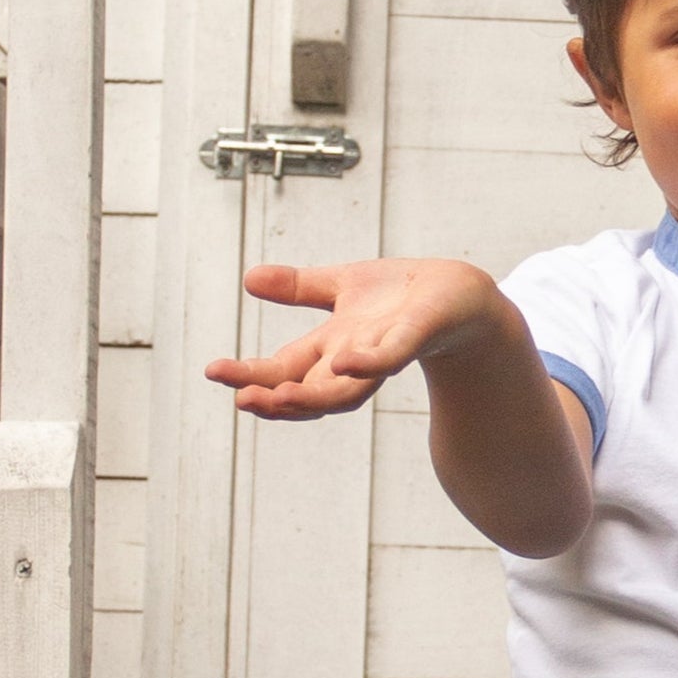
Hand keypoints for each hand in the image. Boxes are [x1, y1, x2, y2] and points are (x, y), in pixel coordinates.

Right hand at [206, 256, 505, 418]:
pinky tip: (345, 363)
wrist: (463, 296)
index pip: (284, 370)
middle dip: (272, 397)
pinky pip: (390, 357)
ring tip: (278, 397)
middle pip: (307, 388)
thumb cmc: (405, 297)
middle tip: (239, 398)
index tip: (214, 373)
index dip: (252, 376)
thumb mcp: (344, 286)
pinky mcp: (415, 338)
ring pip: (345, 389)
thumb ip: (299, 288)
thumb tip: (249, 278)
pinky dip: (368, 363)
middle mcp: (354, 361)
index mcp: (333, 349)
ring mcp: (384, 353)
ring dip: (311, 396)